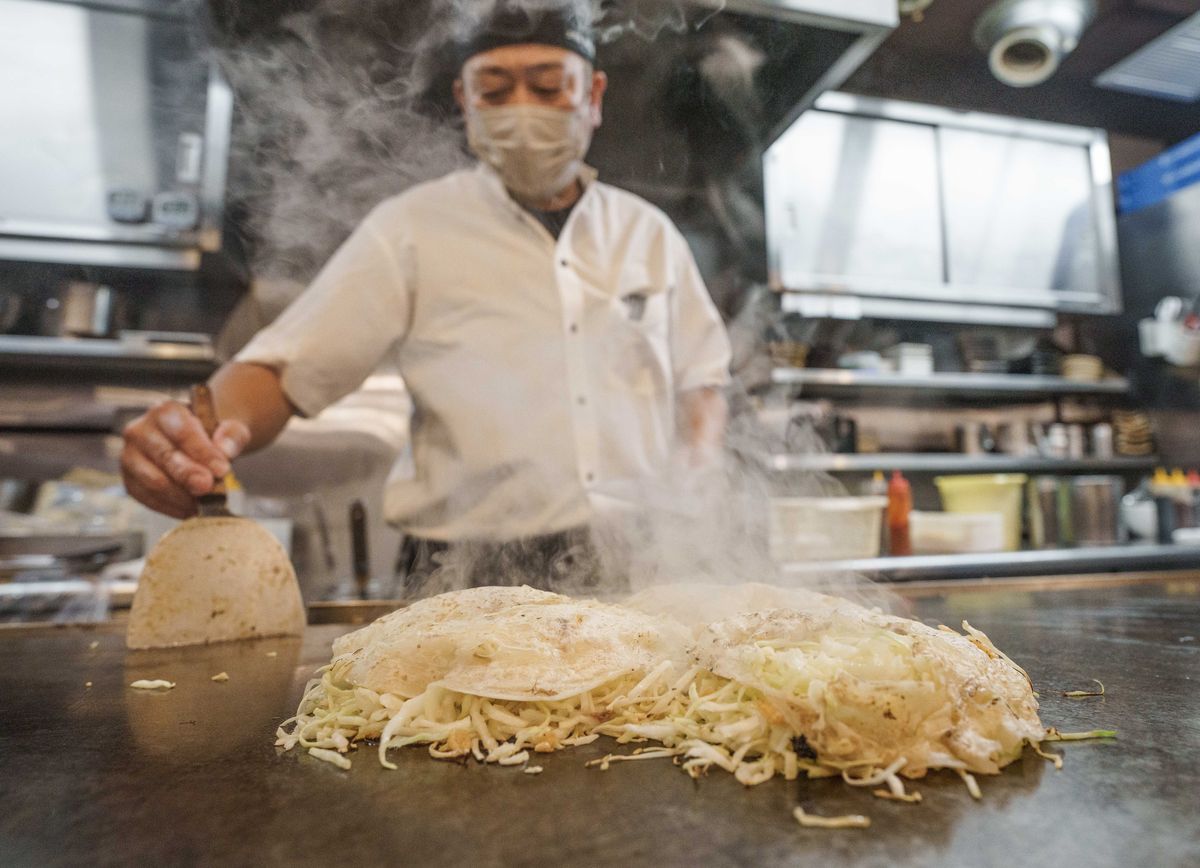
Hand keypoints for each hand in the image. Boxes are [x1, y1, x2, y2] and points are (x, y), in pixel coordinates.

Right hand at [120, 400, 249, 518]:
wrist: (195, 445)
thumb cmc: (212, 436)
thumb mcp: (231, 428)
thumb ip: (232, 436)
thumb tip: (225, 451)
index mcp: (165, 411)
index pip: (182, 432)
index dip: (202, 452)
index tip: (222, 470)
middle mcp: (140, 431)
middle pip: (164, 456)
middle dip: (189, 475)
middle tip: (209, 488)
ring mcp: (130, 457)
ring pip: (154, 481)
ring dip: (183, 495)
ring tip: (206, 501)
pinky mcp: (130, 481)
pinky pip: (149, 499)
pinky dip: (173, 507)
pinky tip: (193, 508)